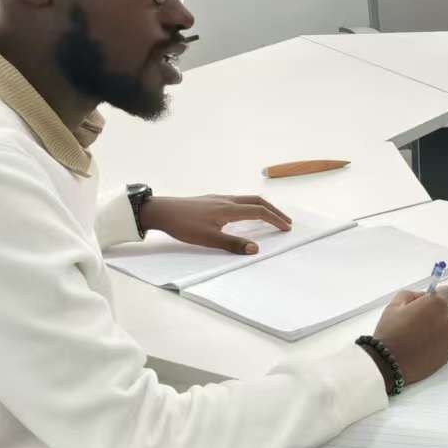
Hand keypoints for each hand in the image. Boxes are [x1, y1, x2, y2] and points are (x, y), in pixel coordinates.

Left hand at [140, 194, 291, 253]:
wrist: (161, 211)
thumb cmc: (183, 225)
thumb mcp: (208, 239)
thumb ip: (233, 244)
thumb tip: (256, 248)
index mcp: (229, 209)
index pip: (259, 211)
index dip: (275, 219)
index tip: (286, 228)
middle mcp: (226, 200)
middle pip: (257, 201)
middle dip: (274, 211)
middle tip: (286, 221)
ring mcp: (218, 199)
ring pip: (247, 199)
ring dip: (262, 207)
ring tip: (270, 217)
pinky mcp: (211, 200)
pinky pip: (238, 200)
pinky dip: (250, 206)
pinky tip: (244, 215)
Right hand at [371, 287, 447, 386]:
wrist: (390, 361)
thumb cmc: (391, 334)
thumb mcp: (395, 305)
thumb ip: (412, 295)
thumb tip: (422, 296)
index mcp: (436, 304)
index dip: (438, 295)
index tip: (431, 300)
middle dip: (440, 311)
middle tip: (423, 318)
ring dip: (443, 325)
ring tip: (424, 333)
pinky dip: (443, 340)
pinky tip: (427, 343)